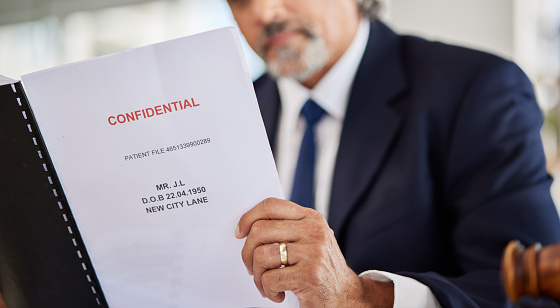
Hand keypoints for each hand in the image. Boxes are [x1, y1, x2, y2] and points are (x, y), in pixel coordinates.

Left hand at [235, 198, 393, 306]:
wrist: (346, 296)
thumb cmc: (321, 268)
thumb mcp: (310, 239)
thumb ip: (287, 227)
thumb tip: (249, 225)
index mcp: (311, 218)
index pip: (271, 205)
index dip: (248, 217)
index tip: (239, 233)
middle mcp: (314, 231)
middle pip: (260, 231)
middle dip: (247, 253)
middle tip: (251, 267)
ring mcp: (314, 252)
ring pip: (261, 256)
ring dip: (257, 276)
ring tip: (267, 283)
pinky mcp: (310, 275)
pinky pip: (269, 279)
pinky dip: (268, 290)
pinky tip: (279, 294)